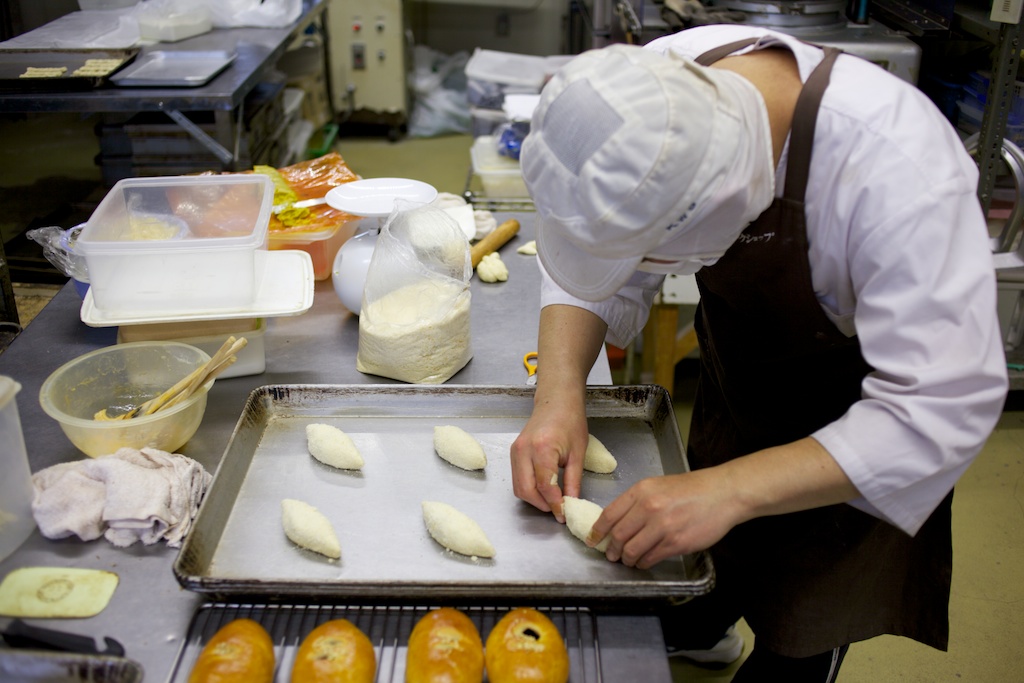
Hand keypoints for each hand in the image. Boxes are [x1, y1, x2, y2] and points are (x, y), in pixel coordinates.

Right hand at [510, 407, 588, 522]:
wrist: (556, 401)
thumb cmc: (570, 421)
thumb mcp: (578, 453)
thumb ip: (573, 481)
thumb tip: (570, 504)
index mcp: (542, 448)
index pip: (544, 486)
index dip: (554, 504)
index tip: (564, 515)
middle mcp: (523, 450)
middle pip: (526, 490)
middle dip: (541, 505)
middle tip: (558, 510)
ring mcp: (515, 451)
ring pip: (518, 487)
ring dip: (534, 499)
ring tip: (552, 501)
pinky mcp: (513, 452)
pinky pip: (517, 479)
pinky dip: (529, 489)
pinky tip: (543, 490)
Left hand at [589, 469, 740, 568]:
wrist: (722, 494)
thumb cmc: (691, 489)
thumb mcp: (658, 486)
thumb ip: (637, 502)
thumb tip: (617, 522)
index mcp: (641, 491)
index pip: (609, 514)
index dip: (597, 531)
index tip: (592, 539)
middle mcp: (648, 508)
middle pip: (617, 535)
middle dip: (610, 549)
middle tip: (610, 555)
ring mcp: (662, 527)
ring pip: (631, 550)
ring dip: (626, 559)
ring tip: (627, 560)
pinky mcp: (676, 543)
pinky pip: (650, 558)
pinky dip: (643, 563)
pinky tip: (643, 562)